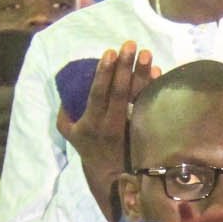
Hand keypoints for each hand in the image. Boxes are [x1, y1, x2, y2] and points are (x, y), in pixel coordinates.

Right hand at [61, 41, 157, 213]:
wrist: (110, 177)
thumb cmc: (88, 149)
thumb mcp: (69, 135)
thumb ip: (65, 114)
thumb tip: (64, 92)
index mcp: (91, 123)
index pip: (97, 94)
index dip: (103, 73)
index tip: (109, 52)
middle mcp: (110, 125)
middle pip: (119, 92)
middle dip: (124, 67)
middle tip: (130, 44)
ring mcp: (128, 128)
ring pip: (136, 98)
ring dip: (141, 74)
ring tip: (146, 53)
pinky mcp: (142, 130)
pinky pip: (148, 106)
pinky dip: (153, 88)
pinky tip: (158, 70)